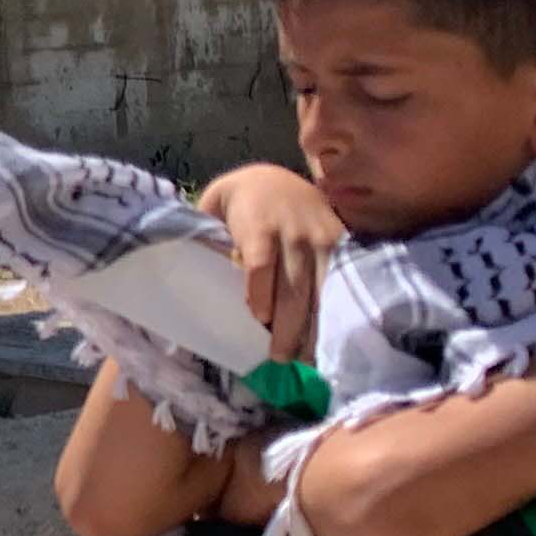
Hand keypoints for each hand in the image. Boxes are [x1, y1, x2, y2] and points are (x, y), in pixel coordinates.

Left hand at [200, 162, 343, 359]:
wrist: (278, 176)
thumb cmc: (237, 202)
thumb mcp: (213, 209)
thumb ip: (206, 238)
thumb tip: (192, 274)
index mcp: (258, 224)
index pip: (260, 261)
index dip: (260, 292)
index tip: (259, 319)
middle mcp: (293, 233)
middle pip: (293, 286)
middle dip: (288, 327)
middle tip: (280, 358)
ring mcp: (321, 240)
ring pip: (320, 291)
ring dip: (313, 327)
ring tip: (305, 359)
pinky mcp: (343, 246)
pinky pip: (340, 283)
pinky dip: (335, 311)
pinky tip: (331, 337)